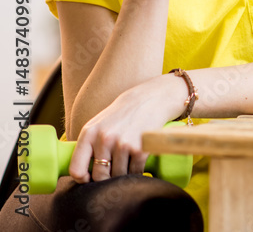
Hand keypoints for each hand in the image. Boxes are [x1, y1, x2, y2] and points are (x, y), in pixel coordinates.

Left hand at [68, 74, 185, 183]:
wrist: (150, 99)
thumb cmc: (122, 115)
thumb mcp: (99, 125)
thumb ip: (88, 147)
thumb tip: (83, 177)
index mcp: (89, 134)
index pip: (76, 169)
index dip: (83, 179)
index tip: (91, 179)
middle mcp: (104, 139)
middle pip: (99, 176)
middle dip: (107, 178)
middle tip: (114, 171)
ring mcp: (123, 144)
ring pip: (118, 176)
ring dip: (124, 174)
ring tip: (128, 162)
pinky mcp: (140, 149)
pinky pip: (135, 172)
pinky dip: (137, 171)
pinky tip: (138, 161)